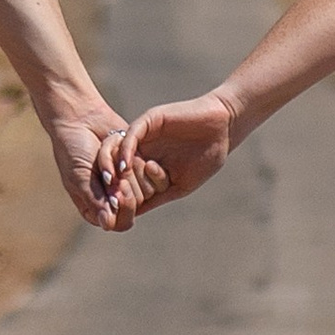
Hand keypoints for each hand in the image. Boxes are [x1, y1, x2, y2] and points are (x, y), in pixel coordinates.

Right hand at [46, 94, 144, 230]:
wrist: (80, 118)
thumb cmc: (73, 150)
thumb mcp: (80, 177)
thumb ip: (96, 200)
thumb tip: (108, 224)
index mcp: (96, 207)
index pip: (119, 223)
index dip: (123, 211)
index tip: (118, 194)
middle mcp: (113, 197)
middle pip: (135, 208)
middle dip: (125, 189)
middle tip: (115, 175)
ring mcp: (127, 180)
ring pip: (144, 189)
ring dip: (126, 171)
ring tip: (110, 156)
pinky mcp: (136, 164)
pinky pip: (147, 169)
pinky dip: (132, 157)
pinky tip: (118, 147)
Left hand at [114, 91, 236, 212]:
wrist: (223, 129)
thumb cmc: (206, 159)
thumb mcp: (180, 185)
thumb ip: (158, 197)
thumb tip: (134, 214)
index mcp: (148, 165)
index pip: (128, 182)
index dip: (122, 197)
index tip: (117, 213)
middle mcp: (142, 149)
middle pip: (117, 167)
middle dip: (114, 185)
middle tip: (110, 201)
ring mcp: (145, 135)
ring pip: (119, 150)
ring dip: (113, 169)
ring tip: (113, 185)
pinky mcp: (149, 120)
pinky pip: (131, 135)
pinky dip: (125, 151)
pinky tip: (124, 166)